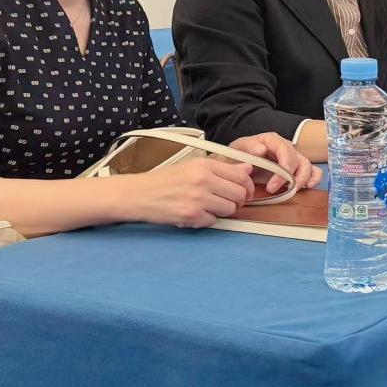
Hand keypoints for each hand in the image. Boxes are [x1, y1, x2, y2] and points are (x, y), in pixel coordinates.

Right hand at [128, 157, 256, 227]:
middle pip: (239, 194)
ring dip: (222, 211)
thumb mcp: (193, 166)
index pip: (241, 176)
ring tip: (208, 206)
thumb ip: (222, 168)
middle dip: (237, 201)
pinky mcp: (191, 216)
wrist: (139, 194)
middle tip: (227, 201)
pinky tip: (195, 213)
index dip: (247, 186)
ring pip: (229, 209)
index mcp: (205, 165)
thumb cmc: (164, 180)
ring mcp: (198, 199)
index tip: (244, 191)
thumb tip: (247, 168)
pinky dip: (207, 219)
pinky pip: (213, 221)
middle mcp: (203, 180)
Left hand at [229, 132, 322, 194]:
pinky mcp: (298, 168)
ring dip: (302, 179)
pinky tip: (308, 187)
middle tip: (273, 190)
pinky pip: (313, 171)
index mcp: (273, 140)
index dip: (282, 168)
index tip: (272, 185)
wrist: (239, 162)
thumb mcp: (239, 148)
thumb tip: (261, 150)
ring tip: (292, 191)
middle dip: (289, 178)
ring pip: (307, 166)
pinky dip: (314, 178)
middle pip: (297, 160)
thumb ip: (249, 147)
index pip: (284, 150)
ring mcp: (294, 158)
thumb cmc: (240, 154)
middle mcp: (286, 147)